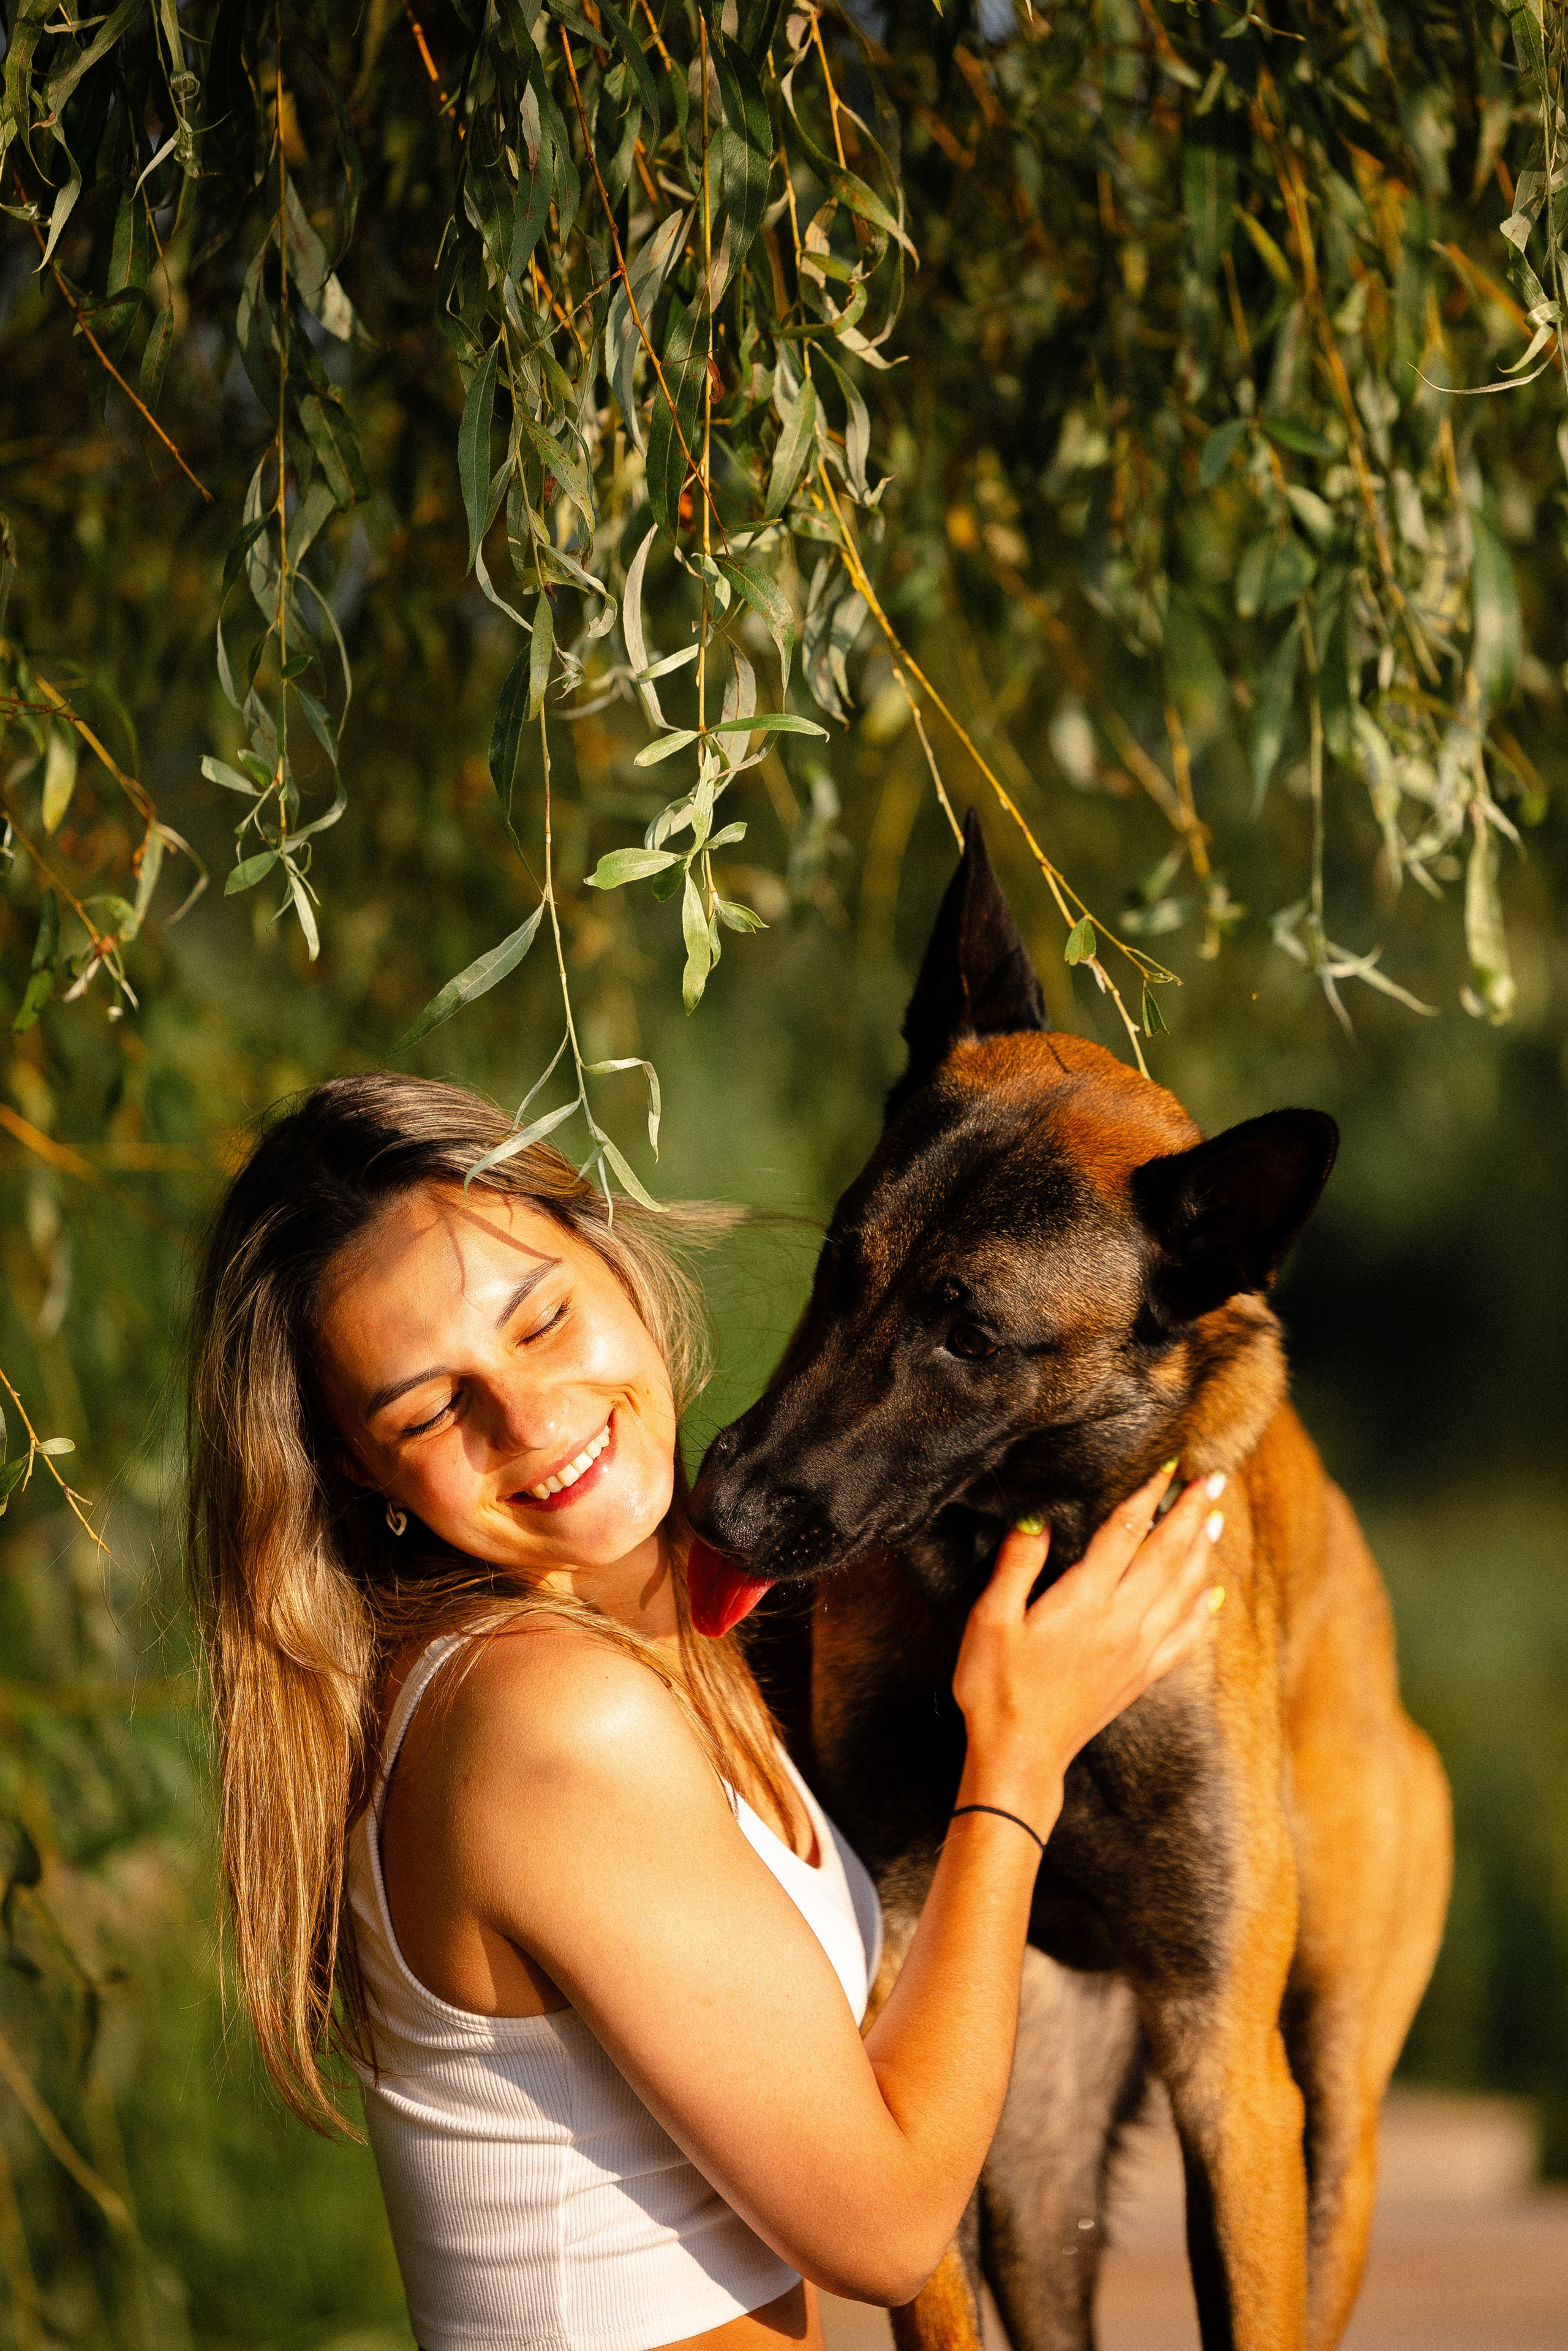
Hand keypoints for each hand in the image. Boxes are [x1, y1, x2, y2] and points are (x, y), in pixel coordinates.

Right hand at [950, 1466, 1224, 1840]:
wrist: (1020, 1756)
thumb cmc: (995, 1687)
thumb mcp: (990, 1620)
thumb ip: (1016, 1565)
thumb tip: (1038, 1518)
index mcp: (1086, 1600)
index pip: (1126, 1532)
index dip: (1149, 1493)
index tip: (1171, 1462)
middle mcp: (1122, 1621)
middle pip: (1168, 1554)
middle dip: (1192, 1512)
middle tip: (1214, 1477)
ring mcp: (1137, 1651)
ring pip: (1183, 1590)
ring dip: (1203, 1551)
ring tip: (1217, 1517)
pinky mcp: (1140, 1676)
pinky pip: (1184, 1637)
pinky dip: (1202, 1611)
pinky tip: (1212, 1596)